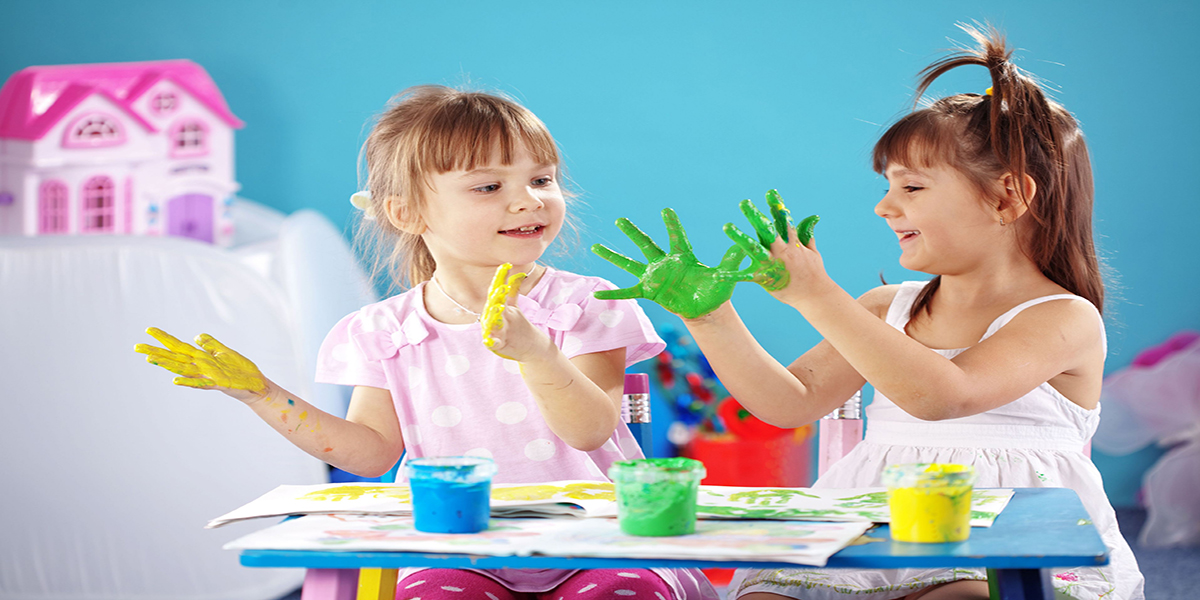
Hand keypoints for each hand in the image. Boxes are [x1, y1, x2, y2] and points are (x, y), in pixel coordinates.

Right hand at [134, 327, 268, 402]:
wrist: (257, 385)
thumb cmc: (241, 370)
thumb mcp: (225, 352)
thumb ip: (211, 345)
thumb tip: (196, 336)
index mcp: (202, 358)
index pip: (179, 347)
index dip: (164, 339)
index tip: (149, 330)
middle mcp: (201, 367)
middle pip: (175, 358)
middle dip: (156, 352)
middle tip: (136, 347)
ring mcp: (208, 376)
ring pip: (183, 369)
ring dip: (166, 365)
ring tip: (149, 359)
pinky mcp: (219, 384)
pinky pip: (201, 383)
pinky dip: (189, 382)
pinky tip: (175, 380)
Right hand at [481, 263, 551, 361]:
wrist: (525, 346)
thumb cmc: (515, 325)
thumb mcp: (513, 307)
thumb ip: (513, 291)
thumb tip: (520, 273)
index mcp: (497, 306)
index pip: (497, 290)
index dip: (501, 278)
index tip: (506, 265)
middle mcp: (493, 317)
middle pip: (493, 304)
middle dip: (496, 297)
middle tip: (502, 287)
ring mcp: (494, 330)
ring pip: (492, 322)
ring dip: (494, 315)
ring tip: (498, 308)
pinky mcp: (496, 344)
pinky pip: (492, 342)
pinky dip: (490, 341)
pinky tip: (490, 340)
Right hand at [591, 208, 759, 318]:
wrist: (706, 310)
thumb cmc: (716, 290)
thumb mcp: (725, 276)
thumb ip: (732, 261)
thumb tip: (746, 245)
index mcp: (683, 258)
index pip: (676, 238)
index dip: (672, 225)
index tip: (666, 210)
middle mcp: (665, 264)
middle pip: (646, 244)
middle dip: (632, 232)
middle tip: (619, 219)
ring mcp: (654, 278)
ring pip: (630, 263)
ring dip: (614, 256)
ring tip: (596, 246)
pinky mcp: (649, 293)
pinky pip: (628, 292)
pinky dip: (613, 294)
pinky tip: (597, 294)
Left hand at [723, 190, 827, 303]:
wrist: (816, 296)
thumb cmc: (814, 273)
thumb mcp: (812, 251)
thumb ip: (807, 233)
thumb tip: (813, 216)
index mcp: (792, 243)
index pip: (784, 220)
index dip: (777, 206)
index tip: (770, 191)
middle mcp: (782, 251)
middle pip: (767, 230)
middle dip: (755, 216)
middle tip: (743, 202)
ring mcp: (773, 264)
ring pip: (755, 248)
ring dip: (740, 237)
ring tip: (726, 226)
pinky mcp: (765, 279)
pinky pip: (746, 277)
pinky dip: (732, 276)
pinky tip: (718, 275)